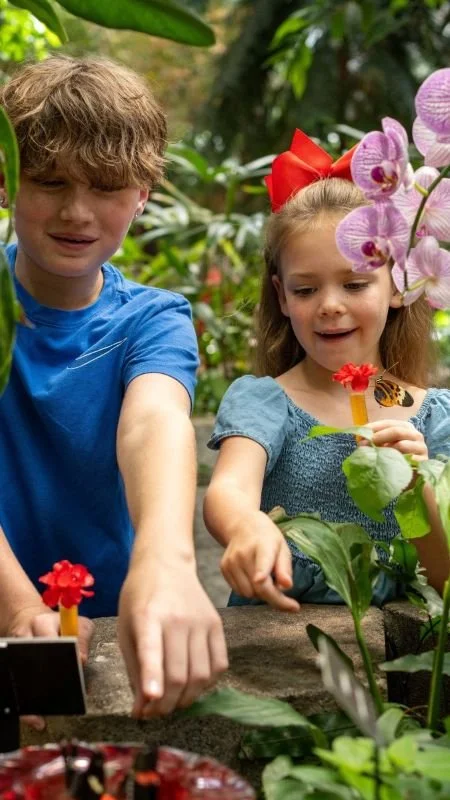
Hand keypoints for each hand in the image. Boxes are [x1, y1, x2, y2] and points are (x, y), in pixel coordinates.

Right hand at [7, 603, 93, 730]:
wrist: (30, 620)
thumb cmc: (59, 625)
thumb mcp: (78, 624)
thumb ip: (83, 637)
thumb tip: (81, 659)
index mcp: (41, 623)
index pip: (50, 642)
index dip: (62, 657)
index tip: (75, 668)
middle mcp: (23, 638)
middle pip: (32, 662)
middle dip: (46, 682)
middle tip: (61, 698)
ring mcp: (13, 653)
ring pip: (21, 677)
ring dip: (34, 699)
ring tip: (44, 717)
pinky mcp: (11, 665)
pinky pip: (16, 687)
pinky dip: (26, 708)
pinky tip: (36, 720)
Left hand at [118, 561, 227, 717]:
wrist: (165, 563)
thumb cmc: (139, 598)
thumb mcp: (126, 629)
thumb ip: (135, 670)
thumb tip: (142, 710)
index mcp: (148, 617)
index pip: (152, 650)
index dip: (152, 678)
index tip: (151, 701)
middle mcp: (178, 618)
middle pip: (178, 674)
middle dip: (165, 704)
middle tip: (154, 714)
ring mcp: (201, 621)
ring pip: (200, 675)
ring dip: (186, 699)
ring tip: (172, 703)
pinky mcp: (217, 624)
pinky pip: (219, 665)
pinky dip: (207, 684)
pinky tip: (193, 685)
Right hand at [221, 511, 299, 611]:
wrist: (242, 526)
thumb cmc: (267, 539)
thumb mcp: (282, 548)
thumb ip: (285, 568)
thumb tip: (287, 586)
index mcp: (263, 545)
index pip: (261, 560)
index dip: (261, 572)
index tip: (260, 579)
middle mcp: (243, 553)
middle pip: (259, 587)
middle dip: (275, 600)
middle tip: (290, 603)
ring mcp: (231, 561)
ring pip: (248, 594)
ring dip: (261, 595)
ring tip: (267, 581)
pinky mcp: (224, 568)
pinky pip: (239, 591)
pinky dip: (250, 591)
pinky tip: (254, 578)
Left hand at [360, 419, 427, 460]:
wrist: (410, 477)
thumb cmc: (395, 459)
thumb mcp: (383, 447)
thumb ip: (374, 442)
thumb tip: (361, 441)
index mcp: (405, 428)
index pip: (389, 423)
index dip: (374, 427)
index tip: (362, 433)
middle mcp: (415, 435)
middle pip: (396, 431)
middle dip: (379, 436)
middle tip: (367, 444)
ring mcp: (421, 448)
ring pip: (402, 445)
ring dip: (386, 450)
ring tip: (376, 456)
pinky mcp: (423, 461)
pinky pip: (408, 460)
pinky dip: (397, 461)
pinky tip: (388, 465)